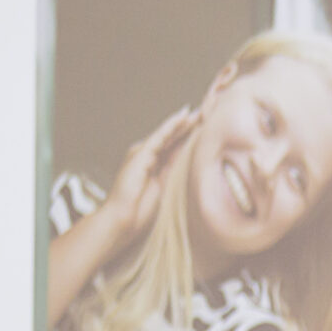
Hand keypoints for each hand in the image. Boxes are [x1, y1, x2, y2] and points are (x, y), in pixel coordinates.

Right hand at [98, 106, 198, 260]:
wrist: (123, 219)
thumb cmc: (143, 210)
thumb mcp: (167, 187)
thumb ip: (176, 171)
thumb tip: (192, 159)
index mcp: (156, 164)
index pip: (176, 146)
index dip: (191, 136)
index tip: (208, 126)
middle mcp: (148, 155)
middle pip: (172, 137)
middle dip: (188, 125)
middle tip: (206, 111)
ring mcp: (143, 153)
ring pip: (166, 134)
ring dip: (182, 122)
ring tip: (198, 111)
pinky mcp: (139, 155)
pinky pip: (158, 138)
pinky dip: (171, 127)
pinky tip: (182, 118)